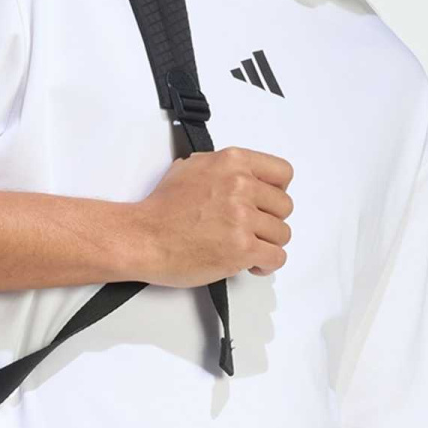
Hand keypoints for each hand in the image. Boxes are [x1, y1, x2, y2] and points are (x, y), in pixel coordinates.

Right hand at [130, 148, 292, 287]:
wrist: (143, 237)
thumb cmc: (160, 210)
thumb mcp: (190, 168)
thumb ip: (221, 169)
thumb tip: (235, 176)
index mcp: (232, 163)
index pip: (282, 173)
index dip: (277, 191)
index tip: (268, 203)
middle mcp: (241, 186)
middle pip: (284, 206)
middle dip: (270, 221)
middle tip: (252, 230)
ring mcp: (242, 218)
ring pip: (282, 234)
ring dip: (268, 244)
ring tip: (249, 248)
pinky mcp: (242, 249)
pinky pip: (276, 257)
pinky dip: (267, 264)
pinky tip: (252, 264)